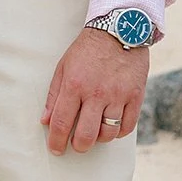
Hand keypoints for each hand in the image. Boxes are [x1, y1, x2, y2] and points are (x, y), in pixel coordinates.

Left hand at [41, 28, 148, 154]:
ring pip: (107, 133)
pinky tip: (111, 127)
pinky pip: (127, 126)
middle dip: (78, 146)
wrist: (119, 31)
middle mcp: (96, 93)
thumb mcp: (63, 67)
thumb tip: (45, 120)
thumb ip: (54, 95)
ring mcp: (118, 96)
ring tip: (93, 133)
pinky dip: (118, 132)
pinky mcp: (136, 96)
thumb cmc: (87, 50)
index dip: (56, 140)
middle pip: (86, 134)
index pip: (61, 122)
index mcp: (74, 85)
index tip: (55, 149)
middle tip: (75, 145)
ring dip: (98, 139)